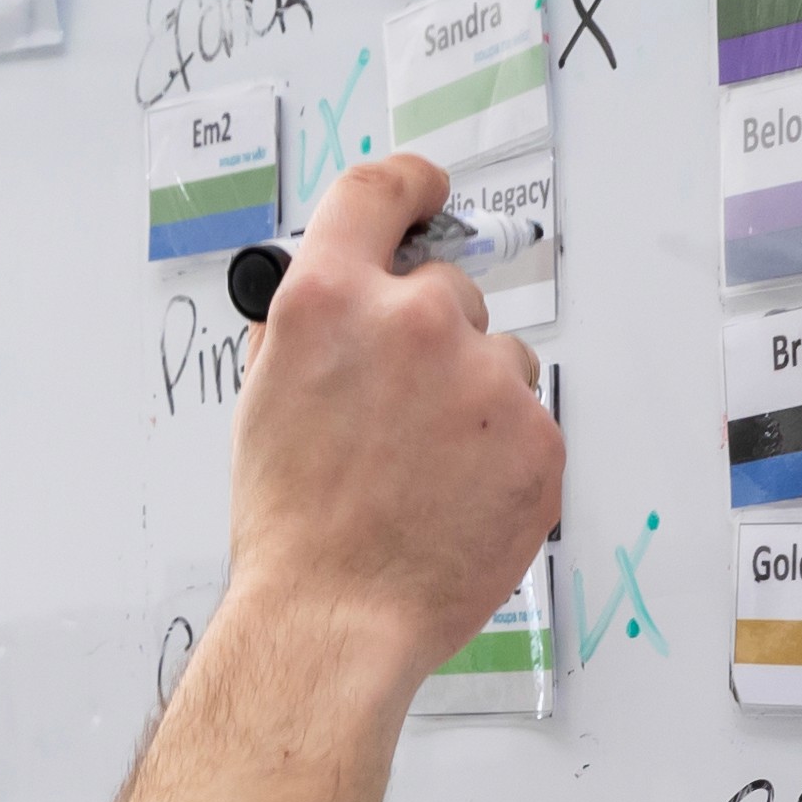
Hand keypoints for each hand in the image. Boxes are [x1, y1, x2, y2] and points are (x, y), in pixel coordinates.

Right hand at [228, 151, 560, 683]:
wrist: (335, 615)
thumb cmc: (292, 524)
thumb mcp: (264, 398)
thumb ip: (305, 330)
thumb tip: (332, 301)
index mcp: (330, 299)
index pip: (379, 192)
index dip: (409, 186)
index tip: (428, 190)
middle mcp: (413, 320)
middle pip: (447, 290)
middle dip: (431, 340)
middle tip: (399, 414)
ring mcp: (484, 377)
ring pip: (497, 359)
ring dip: (473, 398)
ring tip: (426, 470)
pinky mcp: (537, 436)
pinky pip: (527, 421)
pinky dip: (503, 454)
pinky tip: (458, 496)